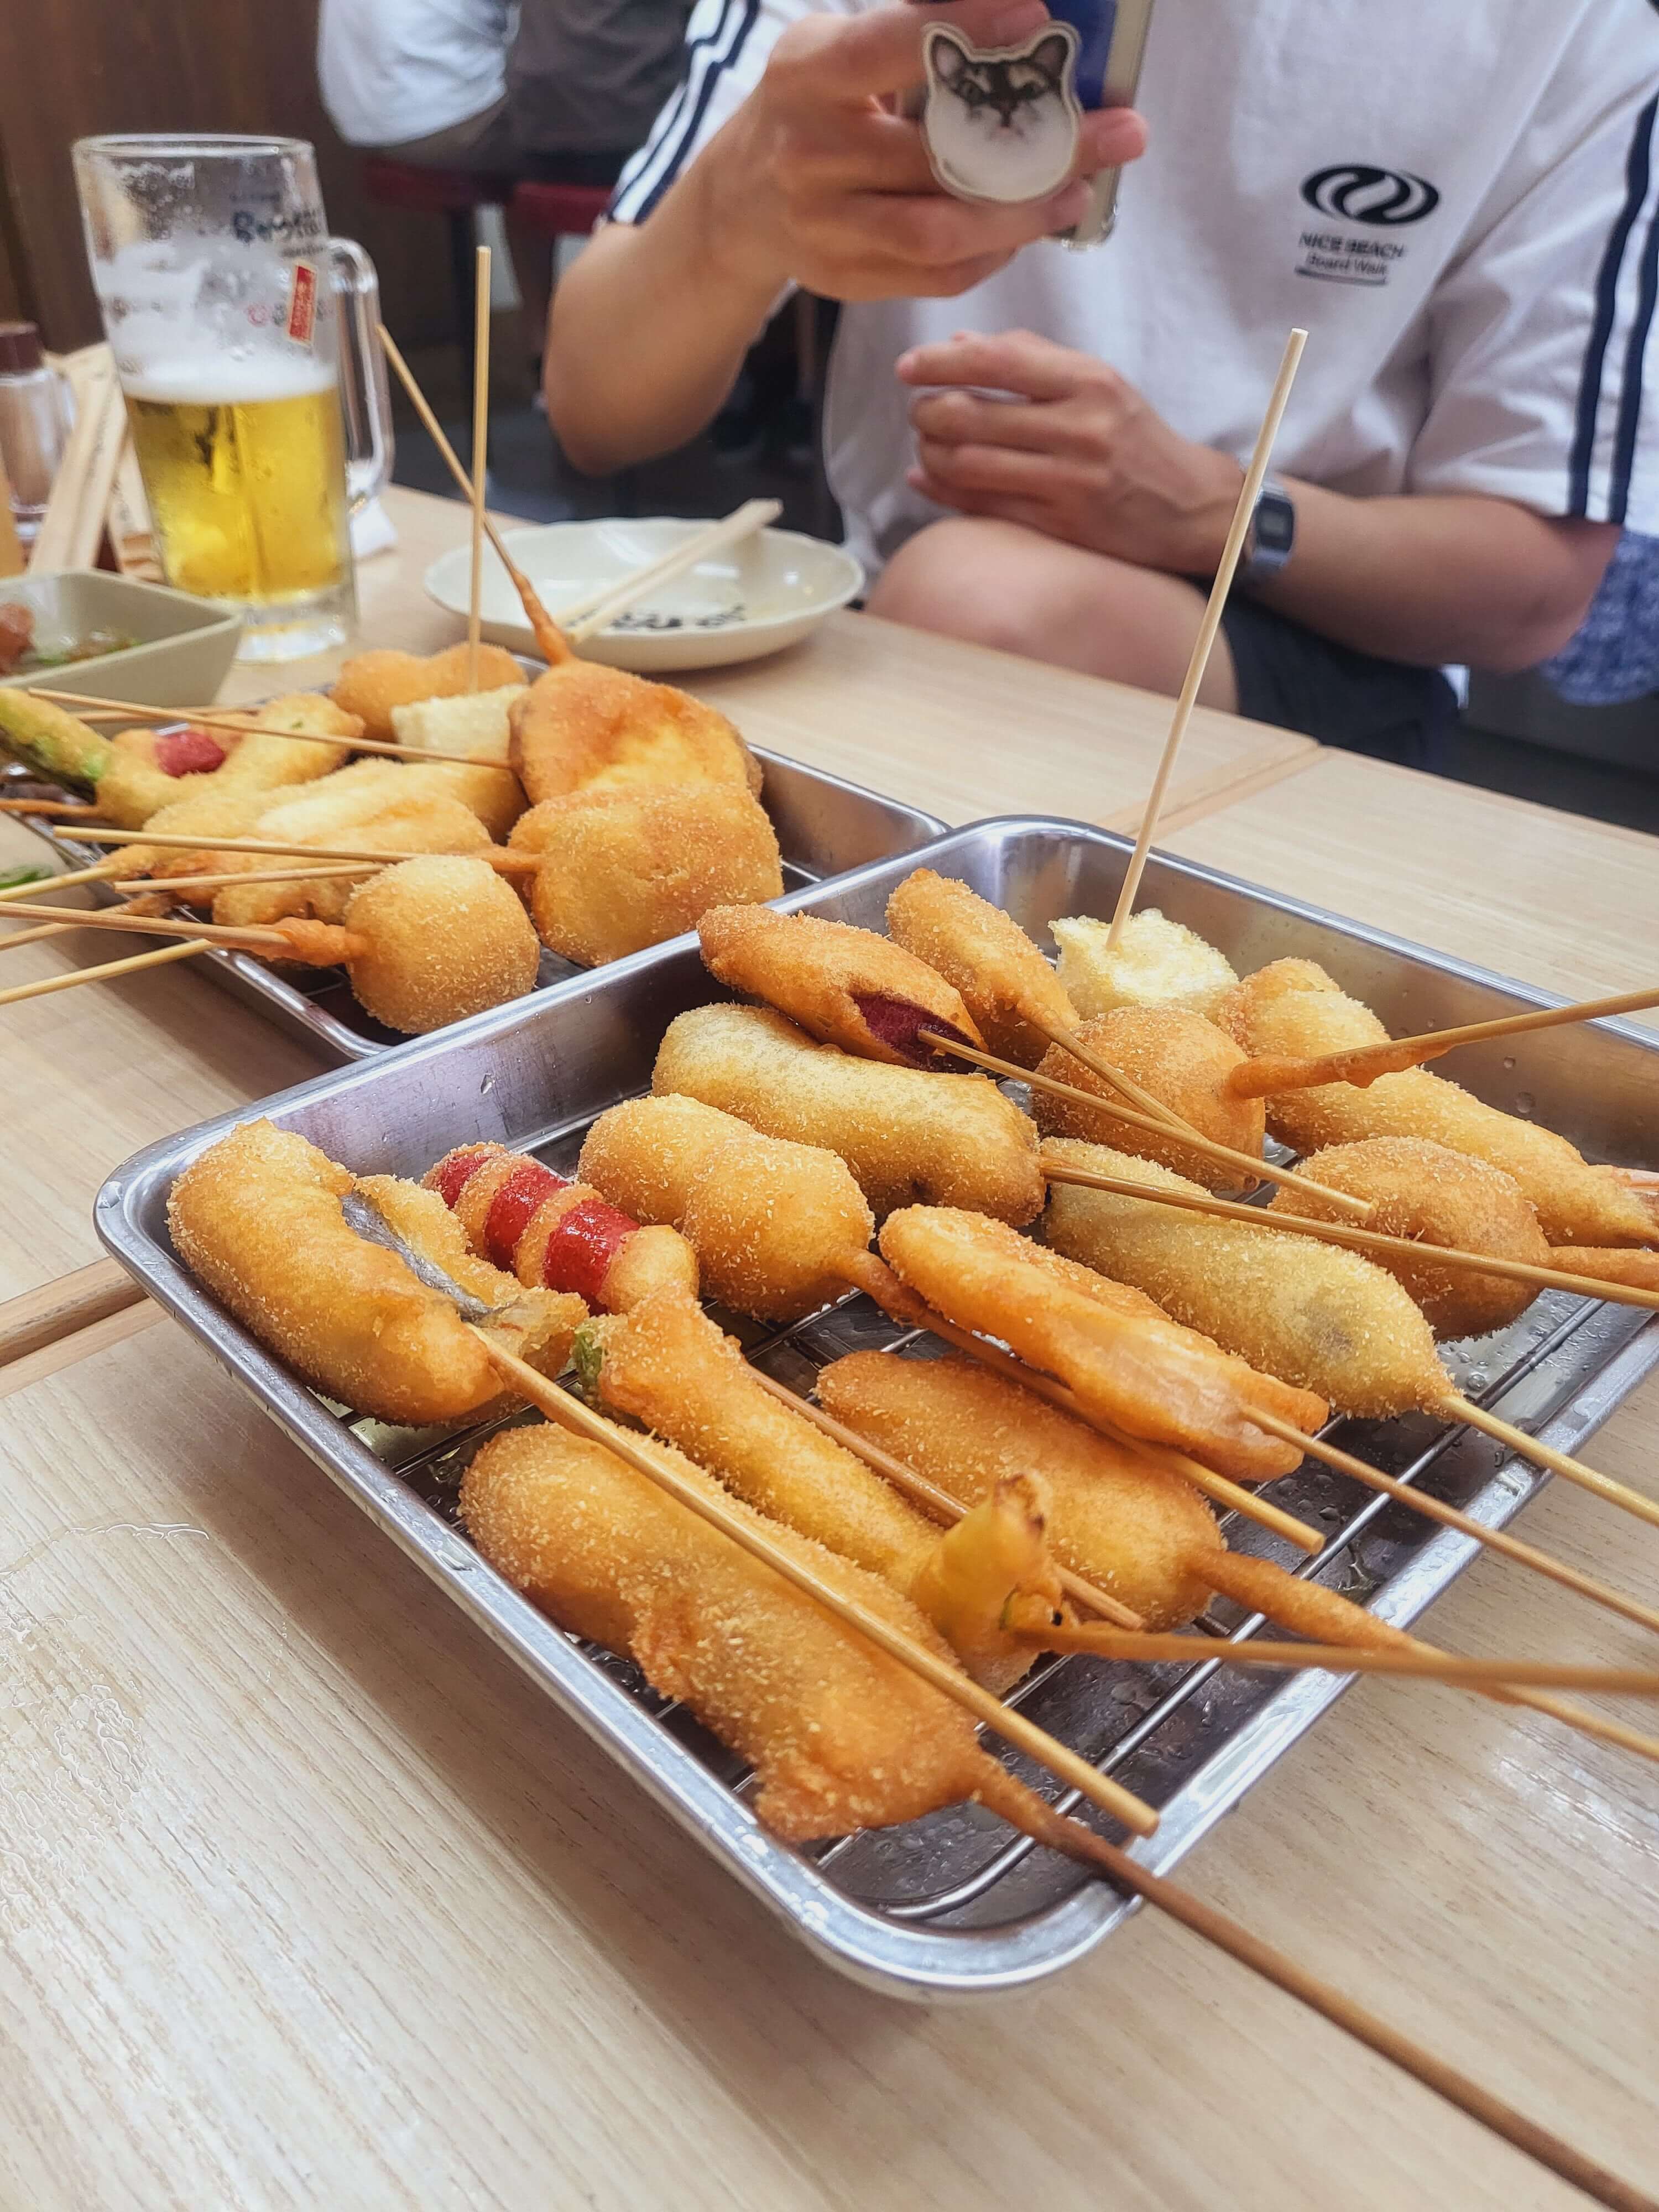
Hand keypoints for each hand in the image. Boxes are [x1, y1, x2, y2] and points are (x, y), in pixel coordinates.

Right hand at [695, 3, 1146, 303]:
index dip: (967, 27)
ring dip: (1024, 214)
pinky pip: (935, 274)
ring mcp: (825, 224)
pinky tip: (1026, 229)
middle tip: (1118, 133)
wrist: (741, 200)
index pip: (894, 43)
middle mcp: (811, 152)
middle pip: (941, 152)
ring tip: (1078, 192)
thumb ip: (907, 34)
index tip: (1036, 16)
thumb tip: (1018, 21)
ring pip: (942, 228)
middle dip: (1044, 142)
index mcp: (810, 75)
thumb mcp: (837, 48)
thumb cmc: (813, 106)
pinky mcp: (844, 277)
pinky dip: (991, 254)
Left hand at [899, 329, 1245, 573]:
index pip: (998, 360)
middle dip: (927, 411)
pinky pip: (983, 506)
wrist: (1189, 506)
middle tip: (917, 410)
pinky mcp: (1060, 526)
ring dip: (930, 451)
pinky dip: (942, 489)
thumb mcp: (1098, 383)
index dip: (942, 362)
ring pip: (969, 464)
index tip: (908, 366)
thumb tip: (961, 342)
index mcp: (1088, 381)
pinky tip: (925, 476)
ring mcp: (1069, 481)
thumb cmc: (1133, 438)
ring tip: (924, 442)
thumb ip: (1031, 358)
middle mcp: (1079, 429)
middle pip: (972, 415)